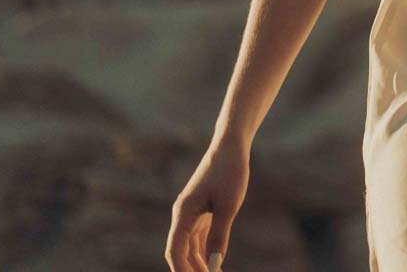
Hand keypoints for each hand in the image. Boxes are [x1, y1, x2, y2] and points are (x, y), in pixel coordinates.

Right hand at [166, 136, 249, 271]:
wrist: (231, 146)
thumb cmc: (229, 172)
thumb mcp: (227, 206)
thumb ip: (219, 236)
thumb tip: (214, 264)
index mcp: (183, 213)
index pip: (175, 250)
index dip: (181, 270)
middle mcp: (182, 215)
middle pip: (180, 252)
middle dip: (190, 270)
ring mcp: (191, 213)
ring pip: (189, 247)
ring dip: (197, 264)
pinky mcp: (202, 211)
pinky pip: (199, 238)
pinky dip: (204, 252)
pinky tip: (213, 263)